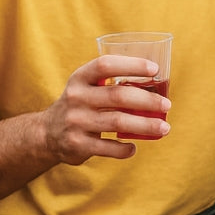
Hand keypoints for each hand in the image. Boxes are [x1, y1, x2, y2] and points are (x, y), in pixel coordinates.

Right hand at [41, 56, 170, 164]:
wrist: (47, 133)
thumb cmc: (80, 107)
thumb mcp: (86, 88)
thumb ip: (111, 85)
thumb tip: (156, 88)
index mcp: (80, 78)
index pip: (105, 65)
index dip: (131, 65)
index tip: (154, 69)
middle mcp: (77, 97)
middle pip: (118, 96)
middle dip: (147, 101)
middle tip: (167, 105)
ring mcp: (76, 121)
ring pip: (118, 122)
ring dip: (146, 126)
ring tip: (165, 127)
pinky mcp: (78, 144)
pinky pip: (109, 148)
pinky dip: (125, 149)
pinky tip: (134, 147)